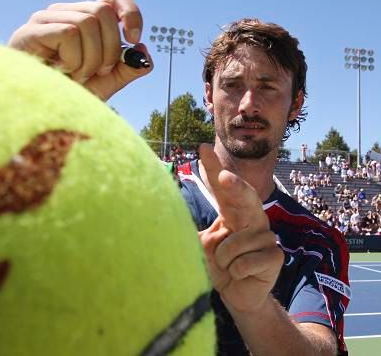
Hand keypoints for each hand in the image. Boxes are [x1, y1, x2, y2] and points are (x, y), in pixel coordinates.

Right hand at [8, 0, 151, 100]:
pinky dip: (74, 59)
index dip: (130, 14)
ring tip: (76, 76)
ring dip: (90, 59)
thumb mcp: (105, 83)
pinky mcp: (32, 30)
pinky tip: (62, 73)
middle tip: (97, 72)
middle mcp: (66, 13)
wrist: (37, 112)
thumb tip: (145, 52)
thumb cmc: (67, 95)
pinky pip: (70, 33)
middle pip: (103, 11)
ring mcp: (47, 18)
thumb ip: (127, 69)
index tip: (133, 39)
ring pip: (88, 22)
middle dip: (110, 49)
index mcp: (85, 20)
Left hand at [198, 144, 283, 312]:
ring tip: (227, 265)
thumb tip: (169, 215)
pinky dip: (236, 271)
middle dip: (236, 187)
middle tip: (223, 176)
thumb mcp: (201, 246)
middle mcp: (251, 220)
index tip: (202, 148)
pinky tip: (240, 274)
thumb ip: (192, 230)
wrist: (235, 295)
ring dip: (224, 258)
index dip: (212, 168)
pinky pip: (247, 261)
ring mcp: (266, 237)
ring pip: (238, 241)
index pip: (222, 189)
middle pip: (246, 199)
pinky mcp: (275, 256)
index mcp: (233, 213)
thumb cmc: (218, 266)